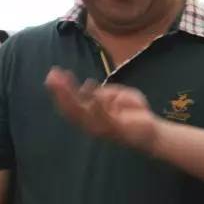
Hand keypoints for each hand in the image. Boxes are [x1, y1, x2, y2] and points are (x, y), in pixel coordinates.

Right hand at [44, 68, 159, 153]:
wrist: (151, 130)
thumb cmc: (132, 113)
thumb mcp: (115, 96)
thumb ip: (102, 93)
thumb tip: (86, 86)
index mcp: (90, 116)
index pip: (70, 103)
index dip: (60, 90)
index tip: (54, 73)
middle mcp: (91, 124)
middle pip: (70, 109)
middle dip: (60, 92)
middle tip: (52, 76)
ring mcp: (102, 127)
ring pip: (82, 113)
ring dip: (71, 96)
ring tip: (64, 80)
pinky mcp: (116, 128)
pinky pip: (103, 117)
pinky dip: (96, 104)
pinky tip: (89, 90)